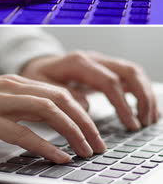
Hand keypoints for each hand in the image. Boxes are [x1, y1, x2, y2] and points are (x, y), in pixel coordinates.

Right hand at [0, 75, 106, 163]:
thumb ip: (18, 107)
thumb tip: (48, 121)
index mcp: (11, 82)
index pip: (59, 92)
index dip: (82, 113)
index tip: (93, 134)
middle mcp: (8, 87)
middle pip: (61, 98)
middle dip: (86, 122)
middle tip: (97, 145)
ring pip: (49, 110)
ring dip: (74, 132)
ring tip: (86, 151)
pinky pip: (24, 132)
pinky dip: (47, 146)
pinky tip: (59, 157)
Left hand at [21, 51, 158, 129]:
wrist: (36, 65)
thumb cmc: (37, 77)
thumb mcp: (40, 87)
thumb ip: (61, 95)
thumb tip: (85, 107)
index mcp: (77, 62)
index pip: (109, 81)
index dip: (122, 104)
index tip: (130, 125)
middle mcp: (93, 58)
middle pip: (128, 71)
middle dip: (142, 97)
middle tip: (144, 123)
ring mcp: (102, 62)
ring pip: (133, 72)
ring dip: (145, 95)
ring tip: (148, 120)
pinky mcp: (106, 69)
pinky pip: (130, 77)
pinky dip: (142, 92)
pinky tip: (146, 111)